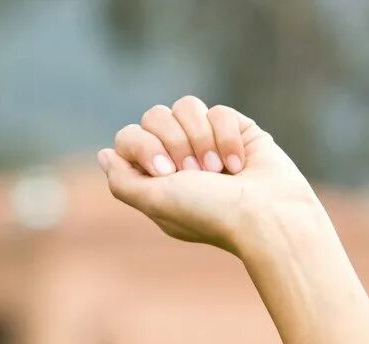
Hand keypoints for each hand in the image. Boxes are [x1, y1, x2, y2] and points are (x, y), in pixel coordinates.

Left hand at [95, 97, 319, 256]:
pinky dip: (227, 138)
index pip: (129, 136)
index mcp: (153, 178)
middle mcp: (177, 157)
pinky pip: (219, 111)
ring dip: (200, 139)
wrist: (263, 213)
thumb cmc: (208, 212)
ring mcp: (206, 141)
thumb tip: (105, 154)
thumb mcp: (154, 201)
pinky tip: (238, 164)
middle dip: (175, 142)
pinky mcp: (236, 130)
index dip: (144, 146)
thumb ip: (122, 181)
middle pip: (155, 115)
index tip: (165, 173)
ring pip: (186, 106)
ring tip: (216, 170)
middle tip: (194, 172)